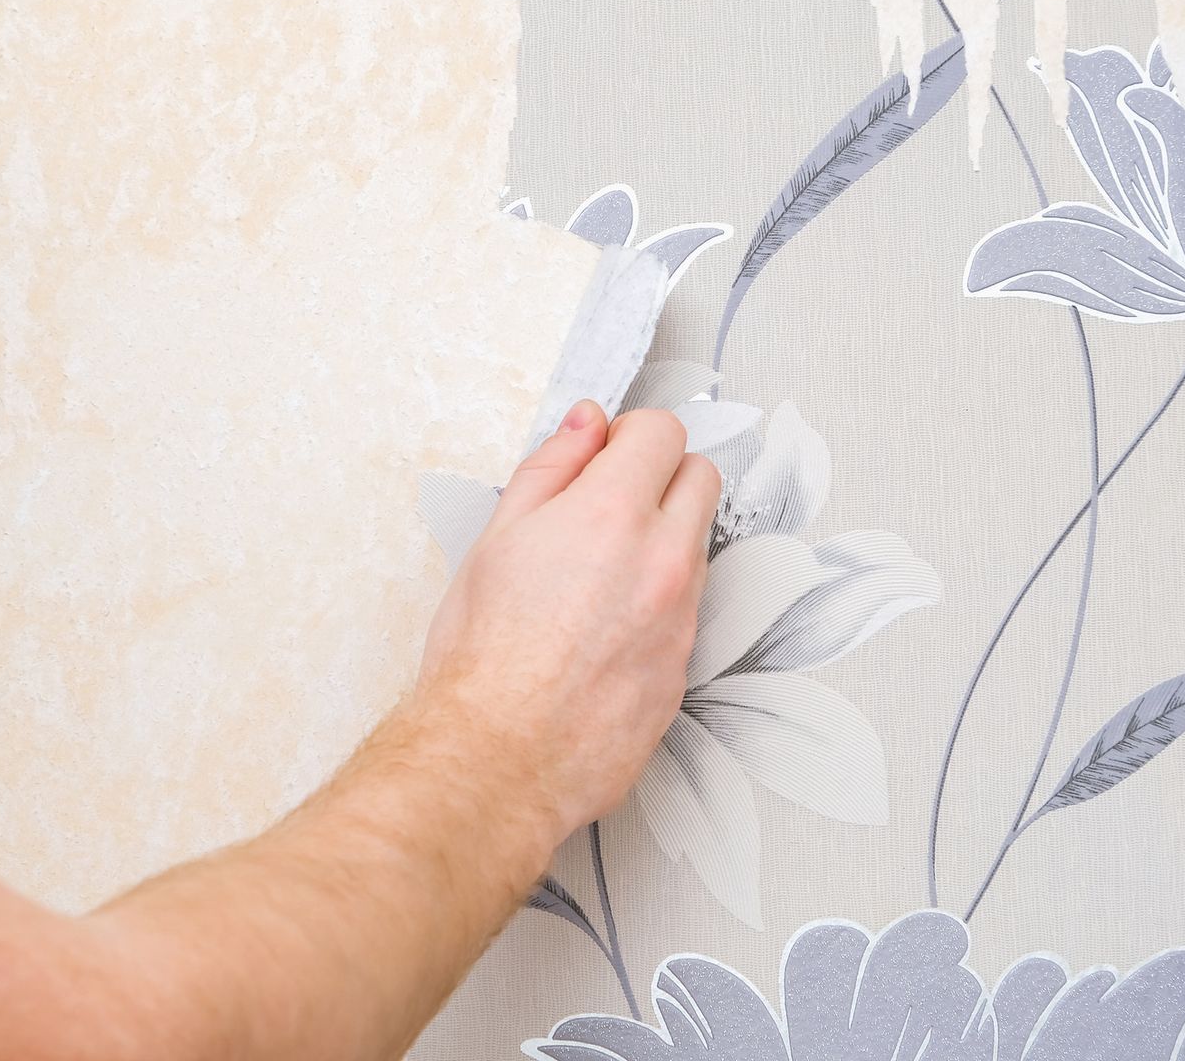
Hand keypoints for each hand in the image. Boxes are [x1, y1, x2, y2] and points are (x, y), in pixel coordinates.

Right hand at [413, 400, 719, 843]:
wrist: (497, 757)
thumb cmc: (483, 657)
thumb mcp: (498, 537)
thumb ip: (552, 468)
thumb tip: (586, 426)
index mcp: (614, 515)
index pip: (664, 433)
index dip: (630, 434)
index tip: (607, 454)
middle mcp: (664, 562)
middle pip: (701, 479)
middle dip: (661, 476)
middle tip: (609, 503)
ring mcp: (682, 619)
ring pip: (697, 548)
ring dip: (662, 543)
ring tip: (596, 579)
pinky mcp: (684, 670)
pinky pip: (688, 614)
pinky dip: (658, 605)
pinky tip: (604, 631)